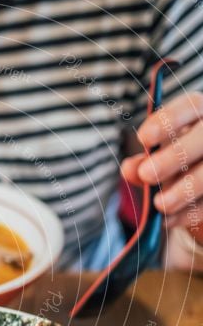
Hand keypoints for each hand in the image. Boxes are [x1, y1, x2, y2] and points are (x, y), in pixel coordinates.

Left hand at [121, 92, 202, 242]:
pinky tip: (170, 219)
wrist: (199, 188)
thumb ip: (143, 162)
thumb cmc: (176, 163)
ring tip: (159, 205)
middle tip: (146, 175)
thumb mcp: (159, 159)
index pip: (191, 106)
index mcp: (201, 115)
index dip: (167, 120)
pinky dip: (190, 212)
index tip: (143, 139)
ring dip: (184, 190)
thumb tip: (129, 170)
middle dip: (174, 157)